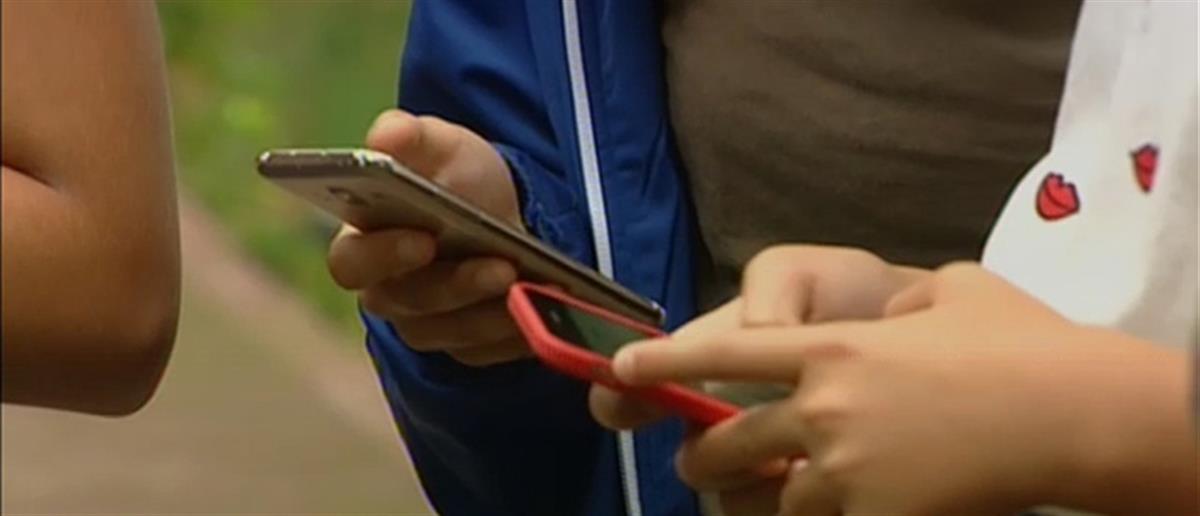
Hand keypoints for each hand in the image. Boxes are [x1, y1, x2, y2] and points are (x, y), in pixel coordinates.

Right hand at [328, 110, 528, 366]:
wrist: (506, 210)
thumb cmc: (457, 178)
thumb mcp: (441, 147)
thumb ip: (410, 138)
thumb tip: (387, 135)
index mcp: (364, 243)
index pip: (352, 263)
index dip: (384, 256)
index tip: (423, 239)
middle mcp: (388, 293)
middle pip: (411, 304)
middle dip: (459, 286)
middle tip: (502, 267)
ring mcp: (428, 326)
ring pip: (454, 333)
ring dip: (495, 312)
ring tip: (534, 286)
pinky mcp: (469, 347)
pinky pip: (491, 350)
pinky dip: (520, 331)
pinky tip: (549, 310)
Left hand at [611, 263, 1193, 514]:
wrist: (1069, 413)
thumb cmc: (1020, 343)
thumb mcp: (954, 290)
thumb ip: (907, 296)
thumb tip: (899, 307)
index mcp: (831, 347)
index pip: (724, 352)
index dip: (667, 362)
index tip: (621, 371)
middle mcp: (822, 407)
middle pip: (729, 443)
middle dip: (704, 460)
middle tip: (697, 465)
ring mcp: (845, 468)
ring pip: (777, 500)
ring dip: (776, 501)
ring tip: (779, 498)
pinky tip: (853, 510)